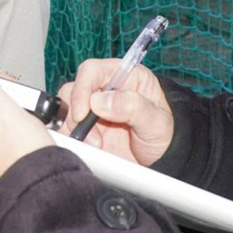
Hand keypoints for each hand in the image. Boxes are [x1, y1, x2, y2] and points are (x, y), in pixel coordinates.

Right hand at [58, 59, 173, 165]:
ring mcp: (92, 110)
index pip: (92, 71)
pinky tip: (89, 150)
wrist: (165, 162)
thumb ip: (132, 106)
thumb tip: (100, 101)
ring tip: (97, 146)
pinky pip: (67, 129)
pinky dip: (73, 140)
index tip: (82, 113)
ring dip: (75, 130)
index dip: (83, 88)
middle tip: (94, 138)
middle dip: (78, 115)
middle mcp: (104, 90)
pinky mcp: (85, 129)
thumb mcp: (157, 121)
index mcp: (123, 76)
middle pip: (73, 90)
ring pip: (66, 110)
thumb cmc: (167, 135)